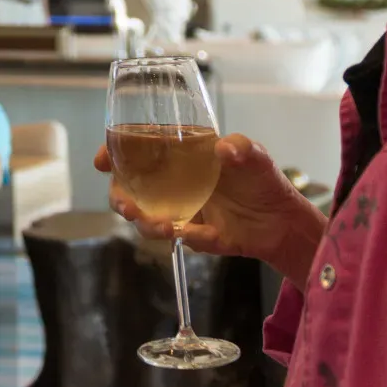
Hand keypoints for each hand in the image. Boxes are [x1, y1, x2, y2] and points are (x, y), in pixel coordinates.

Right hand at [95, 133, 325, 283]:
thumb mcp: (255, 155)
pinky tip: (206, 236)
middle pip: (128, 189)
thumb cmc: (263, 179)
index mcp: (177, 155)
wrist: (282, 222)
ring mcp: (178, 210)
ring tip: (166, 228)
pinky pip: (182, 238)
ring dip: (147, 225)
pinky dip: (191, 238)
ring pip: (145, 218)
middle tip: (128, 207)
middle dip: (119, 199)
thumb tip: (225, 150)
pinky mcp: (192, 235)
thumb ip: (242, 148)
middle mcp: (170, 182)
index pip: (134, 150)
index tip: (103, 161)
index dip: (112, 153)